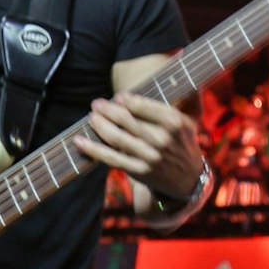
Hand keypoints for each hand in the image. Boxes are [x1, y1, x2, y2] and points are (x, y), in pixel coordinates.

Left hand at [76, 92, 202, 199]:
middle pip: (126, 119)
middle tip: (96, 104)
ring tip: (91, 117)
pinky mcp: (139, 171)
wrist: (189, 178)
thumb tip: (138, 89)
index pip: (142, 106)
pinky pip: (111, 158)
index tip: (116, 97)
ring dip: (99, 125)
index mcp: (173, 121)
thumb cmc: (181, 143)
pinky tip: (80, 141)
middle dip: (107, 109)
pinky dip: (93, 149)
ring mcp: (149, 156)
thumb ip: (166, 107)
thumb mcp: (185, 122)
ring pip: (116, 137)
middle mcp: (162, 139)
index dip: (126, 100)